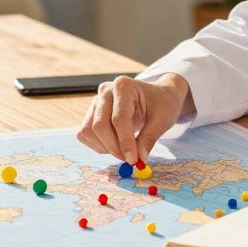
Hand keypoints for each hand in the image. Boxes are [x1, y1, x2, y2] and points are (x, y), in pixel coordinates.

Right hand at [77, 73, 196, 163]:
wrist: (158, 97)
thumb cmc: (162, 104)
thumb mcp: (162, 120)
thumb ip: (148, 139)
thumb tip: (138, 160)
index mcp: (124, 86)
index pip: (119, 119)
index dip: (125, 142)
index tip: (133, 160)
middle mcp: (106, 91)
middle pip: (100, 125)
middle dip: (114, 147)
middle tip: (130, 160)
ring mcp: (96, 101)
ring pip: (88, 130)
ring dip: (104, 147)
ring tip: (124, 151)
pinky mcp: (92, 112)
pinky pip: (85, 133)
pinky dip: (98, 145)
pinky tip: (114, 145)